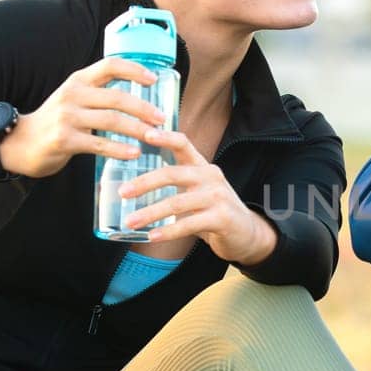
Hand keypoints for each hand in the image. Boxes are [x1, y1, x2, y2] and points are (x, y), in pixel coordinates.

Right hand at [0, 57, 166, 178]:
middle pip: (116, 97)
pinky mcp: (64, 139)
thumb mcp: (74, 99)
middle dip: (143, 108)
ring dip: (137, 129)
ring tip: (155, 137)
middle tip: (162, 118)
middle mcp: (73, 94)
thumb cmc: (56, 122)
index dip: (134, 70)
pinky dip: (119, 149)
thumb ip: (99, 95)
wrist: (19, 143)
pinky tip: (134, 153)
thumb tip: (139, 99)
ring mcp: (67, 117)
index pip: (110, 65)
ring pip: (111, 120)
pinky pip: (99, 143)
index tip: (154, 79)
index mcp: (78, 81)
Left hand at [118, 129, 278, 265]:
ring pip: (177, 203)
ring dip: (150, 213)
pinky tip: (152, 236)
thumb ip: (177, 182)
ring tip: (131, 222)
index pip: (183, 143)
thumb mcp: (199, 190)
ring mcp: (218, 197)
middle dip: (144, 183)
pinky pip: (188, 224)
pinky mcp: (222, 219)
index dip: (164, 137)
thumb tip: (134, 183)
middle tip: (123, 192)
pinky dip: (168, 231)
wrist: (248, 232)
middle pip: (173, 174)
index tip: (144, 134)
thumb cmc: (215, 210)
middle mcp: (211, 177)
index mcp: (203, 166)